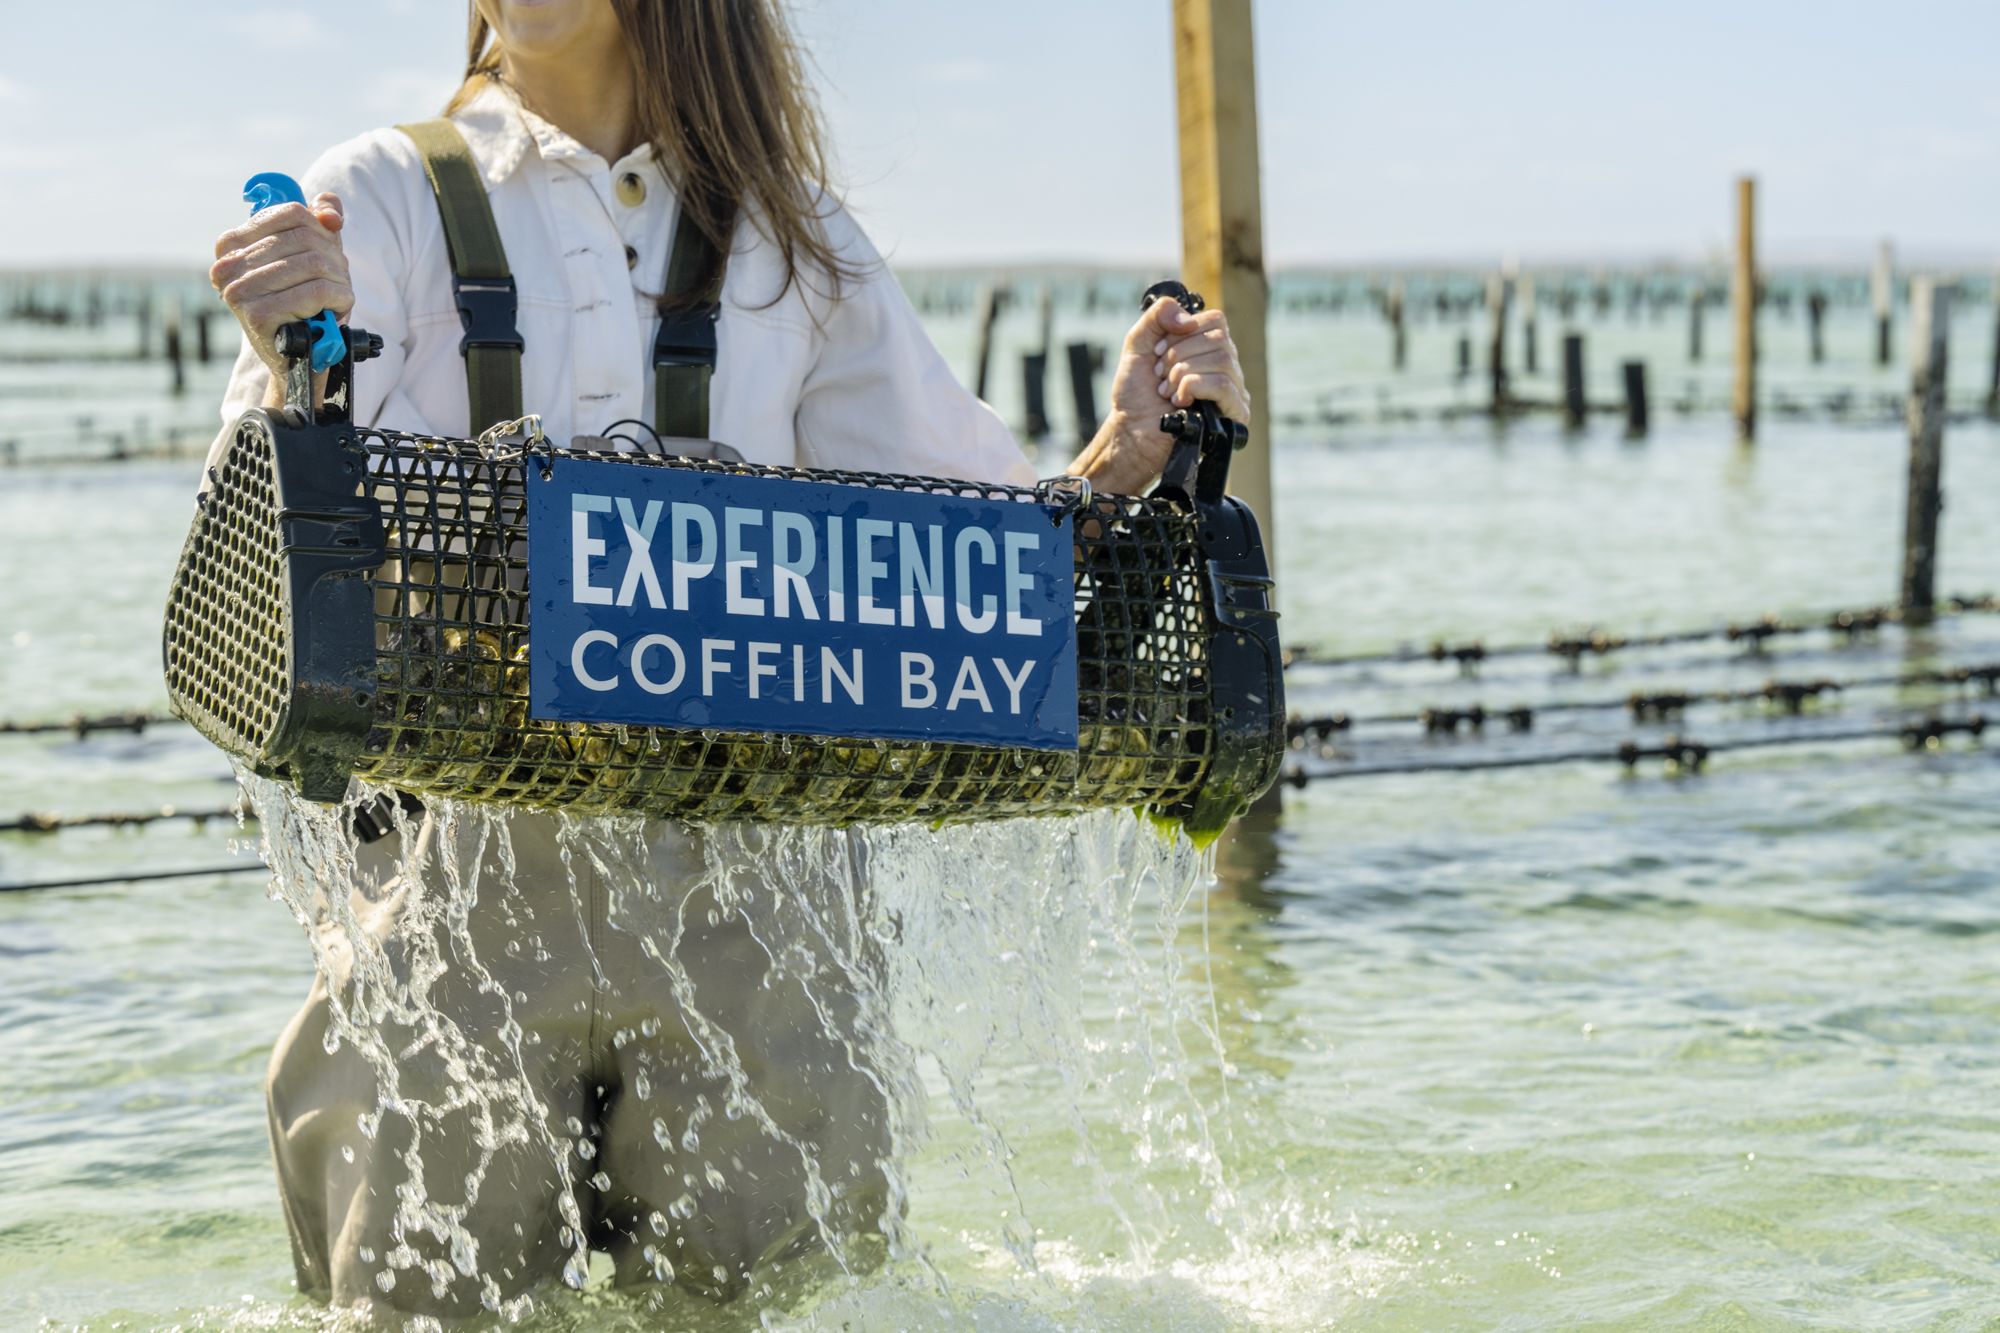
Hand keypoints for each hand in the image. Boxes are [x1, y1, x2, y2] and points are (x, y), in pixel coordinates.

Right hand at [209, 193, 351, 407]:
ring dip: (339, 281)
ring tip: (337, 295)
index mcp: (231, 245)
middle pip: (305, 238)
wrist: (299, 356)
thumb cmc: (304, 303)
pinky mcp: (257, 316)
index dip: (321, 228)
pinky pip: (317, 292)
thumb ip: (320, 224)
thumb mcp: (312, 257)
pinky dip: (340, 300)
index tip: (328, 248)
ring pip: (314, 263)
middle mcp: (227, 266)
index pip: (291, 213)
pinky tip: (336, 310)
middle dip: (334, 258)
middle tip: (339, 278)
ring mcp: (238, 292)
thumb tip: (330, 207)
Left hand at [1065, 296, 1251, 495]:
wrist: (1131, 430)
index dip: (1183, 332)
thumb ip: (1157, 315)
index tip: (1159, 352)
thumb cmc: (1136, 392)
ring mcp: (1234, 389)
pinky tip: (1179, 402)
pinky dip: (1194, 388)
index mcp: (1208, 347)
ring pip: (1222, 360)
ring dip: (1183, 374)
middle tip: (1160, 376)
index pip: (1216, 320)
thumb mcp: (1138, 343)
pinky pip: (1224, 385)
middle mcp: (1226, 366)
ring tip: (1167, 392)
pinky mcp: (1236, 413)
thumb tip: (1187, 318)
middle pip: (1219, 338)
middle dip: (1179, 356)